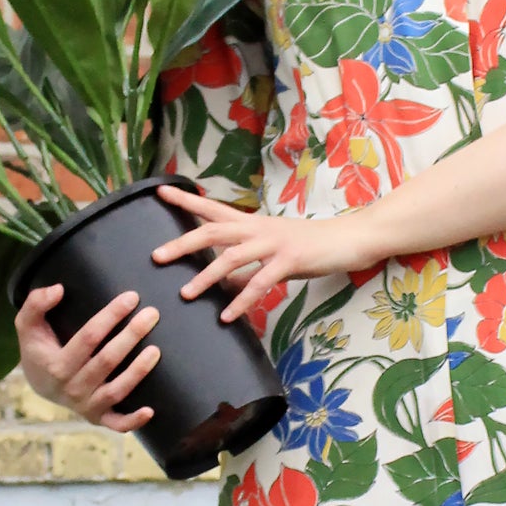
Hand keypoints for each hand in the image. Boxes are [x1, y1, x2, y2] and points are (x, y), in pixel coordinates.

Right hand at [13, 281, 160, 431]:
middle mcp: (71, 388)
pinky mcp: (97, 418)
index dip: (110, 316)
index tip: (131, 297)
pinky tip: (150, 410)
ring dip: (138, 371)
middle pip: (107, 361)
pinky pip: (116, 423)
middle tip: (152, 315)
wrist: (40, 383)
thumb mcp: (28, 325)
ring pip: (116, 390)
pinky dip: (133, 420)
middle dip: (131, 336)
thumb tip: (58, 289)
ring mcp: (85, 405)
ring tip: (156, 350)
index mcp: (55, 365)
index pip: (88, 337)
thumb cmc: (39, 348)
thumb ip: (36, 303)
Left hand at [149, 186, 356, 324]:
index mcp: (252, 224)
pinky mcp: (290, 260)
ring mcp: (273, 243)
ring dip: (206, 275)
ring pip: (231, 256)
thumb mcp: (273, 254)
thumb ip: (247, 267)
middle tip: (156, 255)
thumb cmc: (310, 246)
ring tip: (186, 293)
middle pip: (213, 230)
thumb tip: (224, 285)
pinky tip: (227, 315)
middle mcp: (258, 229)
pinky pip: (260, 282)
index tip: (160, 191)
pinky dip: (242, 299)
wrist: (349, 239)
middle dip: (183, 242)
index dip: (186, 200)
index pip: (213, 208)